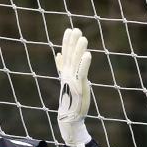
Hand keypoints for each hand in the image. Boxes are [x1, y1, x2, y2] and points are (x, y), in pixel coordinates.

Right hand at [55, 27, 92, 146]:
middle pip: (70, 55)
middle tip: (75, 29)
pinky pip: (82, 72)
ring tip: (83, 38)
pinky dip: (84, 63)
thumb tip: (58, 55)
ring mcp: (73, 80)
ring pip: (76, 61)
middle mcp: (68, 74)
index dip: (67, 42)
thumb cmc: (71, 98)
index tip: (68, 30)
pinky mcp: (79, 86)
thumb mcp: (67, 80)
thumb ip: (62, 66)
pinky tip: (88, 54)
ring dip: (79, 49)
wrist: (70, 116)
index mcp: (65, 72)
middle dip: (72, 42)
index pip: (66, 54)